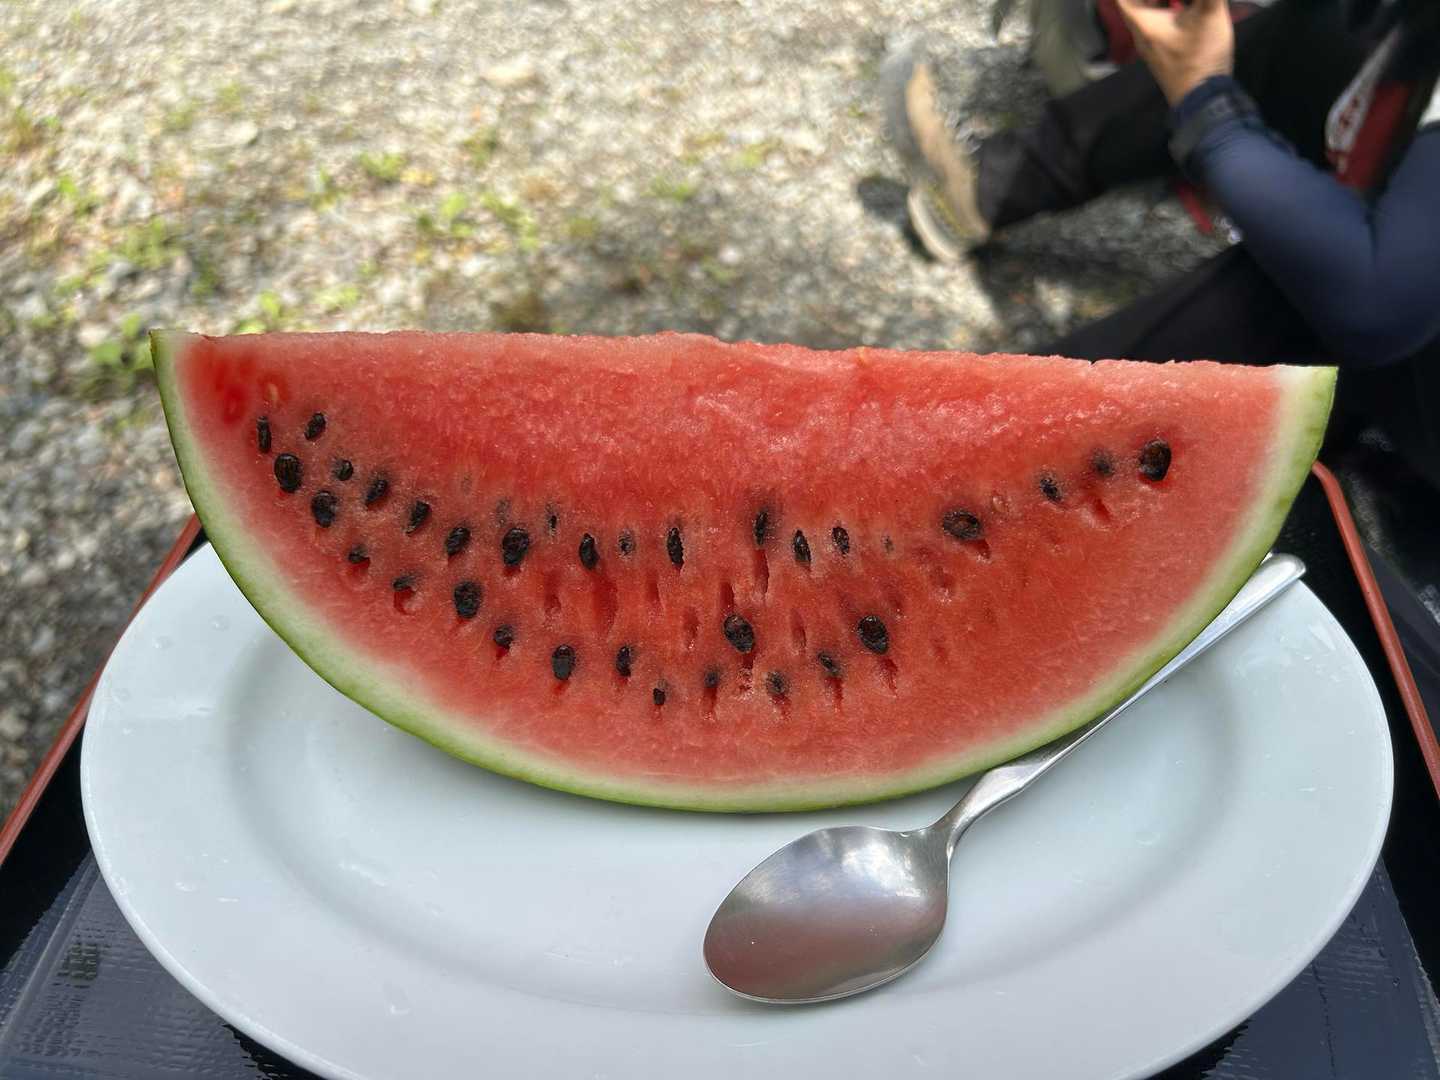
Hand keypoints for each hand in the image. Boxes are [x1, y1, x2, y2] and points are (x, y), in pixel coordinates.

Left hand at [1117, 0, 1234, 105]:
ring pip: (1148, 13)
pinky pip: (1159, 23)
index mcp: (1143, 23)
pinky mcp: (1164, 52)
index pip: (1123, 0)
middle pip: (1135, 4)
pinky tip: (1185, 7)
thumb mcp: (1209, 14)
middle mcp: (1142, 34)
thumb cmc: (1200, 56)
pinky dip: (1168, 10)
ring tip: (1178, 1)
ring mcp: (1152, 45)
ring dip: (1160, 1)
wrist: (1204, 98)